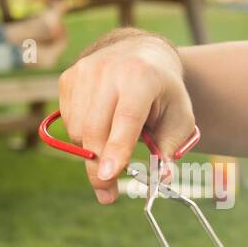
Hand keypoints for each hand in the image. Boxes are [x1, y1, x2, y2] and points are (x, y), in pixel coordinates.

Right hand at [57, 29, 194, 203]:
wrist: (141, 53)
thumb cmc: (163, 91)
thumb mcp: (180, 117)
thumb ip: (170, 148)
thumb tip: (161, 177)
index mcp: (142, 77)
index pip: (126, 118)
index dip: (116, 149)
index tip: (108, 176)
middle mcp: (109, 70)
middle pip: (95, 130)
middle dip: (99, 168)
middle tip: (108, 193)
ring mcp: (84, 72)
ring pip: (78, 131)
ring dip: (94, 149)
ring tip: (114, 140)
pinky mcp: (68, 78)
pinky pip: (68, 122)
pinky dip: (84, 134)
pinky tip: (102, 123)